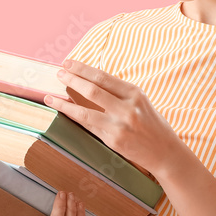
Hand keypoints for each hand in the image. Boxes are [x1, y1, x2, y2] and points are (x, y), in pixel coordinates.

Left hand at [44, 58, 187, 179]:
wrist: (165, 153)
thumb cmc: (152, 125)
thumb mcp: (141, 102)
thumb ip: (119, 93)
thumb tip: (91, 82)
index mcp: (135, 93)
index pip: (103, 77)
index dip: (83, 69)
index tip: (69, 63)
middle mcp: (127, 108)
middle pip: (93, 89)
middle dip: (72, 79)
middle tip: (59, 73)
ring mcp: (119, 125)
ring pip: (85, 110)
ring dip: (64, 101)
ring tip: (50, 95)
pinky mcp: (113, 140)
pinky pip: (88, 126)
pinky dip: (72, 116)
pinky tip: (62, 110)